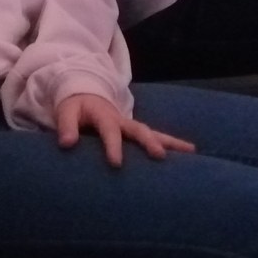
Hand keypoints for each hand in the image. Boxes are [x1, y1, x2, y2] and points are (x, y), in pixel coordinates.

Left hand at [56, 93, 194, 166]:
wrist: (86, 93)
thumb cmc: (76, 107)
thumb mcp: (66, 112)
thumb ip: (66, 126)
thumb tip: (66, 143)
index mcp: (104, 116)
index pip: (109, 131)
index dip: (112, 146)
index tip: (116, 163)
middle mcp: (122, 120)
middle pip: (139, 129)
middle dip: (149, 142)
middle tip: (160, 156)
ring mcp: (132, 126)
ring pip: (154, 132)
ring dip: (171, 141)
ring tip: (191, 151)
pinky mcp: (137, 132)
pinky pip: (157, 137)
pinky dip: (172, 144)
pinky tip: (189, 153)